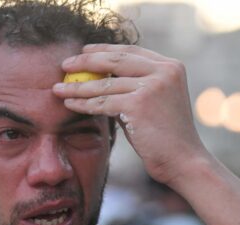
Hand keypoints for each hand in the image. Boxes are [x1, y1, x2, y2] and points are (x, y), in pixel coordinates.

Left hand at [52, 44, 208, 187]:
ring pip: (103, 84)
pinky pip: (101, 102)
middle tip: (65, 65)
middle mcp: (163, 71)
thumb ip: (133, 86)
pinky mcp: (138, 104)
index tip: (84, 50)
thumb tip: (100, 78)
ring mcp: (152, 86)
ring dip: (77, 86)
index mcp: (170, 66)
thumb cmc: (164, 135)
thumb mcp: (152, 101)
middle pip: (115, 60)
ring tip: (57, 88)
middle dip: (85, 61)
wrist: (182, 159)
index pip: (130, 51)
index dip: (104, 50)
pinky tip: (68, 103)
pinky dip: (82, 103)